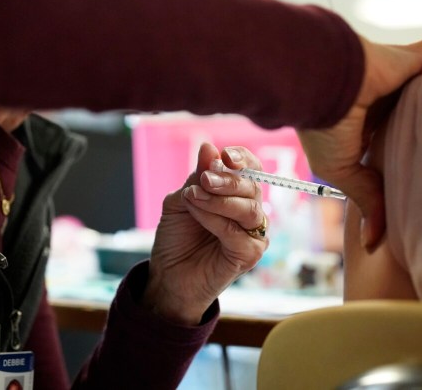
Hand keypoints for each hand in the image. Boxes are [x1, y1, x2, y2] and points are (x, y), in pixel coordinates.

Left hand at [143, 143, 266, 324]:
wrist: (168, 275)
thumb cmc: (177, 237)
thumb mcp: (182, 199)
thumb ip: (198, 177)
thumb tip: (208, 147)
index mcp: (238, 194)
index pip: (251, 169)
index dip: (242, 158)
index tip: (225, 155)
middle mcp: (250, 211)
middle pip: (252, 186)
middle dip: (227, 180)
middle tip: (204, 179)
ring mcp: (253, 234)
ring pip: (248, 208)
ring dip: (218, 200)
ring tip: (192, 197)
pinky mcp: (250, 255)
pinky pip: (237, 232)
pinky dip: (215, 219)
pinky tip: (196, 214)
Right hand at [297, 22, 421, 248]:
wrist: (321, 84)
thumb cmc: (325, 129)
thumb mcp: (343, 171)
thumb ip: (368, 199)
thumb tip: (376, 242)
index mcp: (364, 134)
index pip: (391, 150)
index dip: (405, 163)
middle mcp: (383, 108)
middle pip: (416, 120)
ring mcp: (397, 83)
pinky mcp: (407, 60)